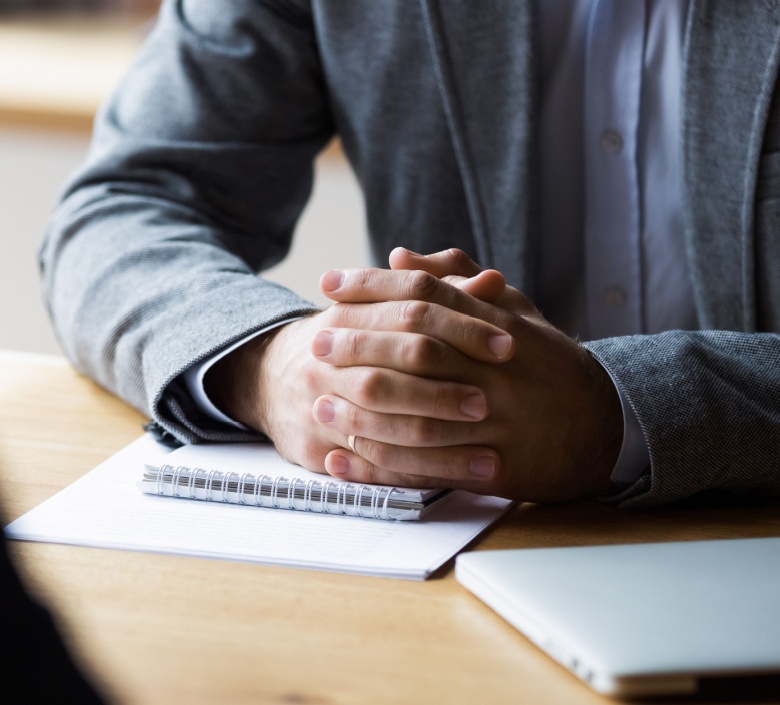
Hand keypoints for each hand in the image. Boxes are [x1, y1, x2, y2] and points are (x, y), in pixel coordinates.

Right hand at [206, 278, 516, 476]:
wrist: (270, 377)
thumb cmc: (347, 341)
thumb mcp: (383, 310)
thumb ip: (441, 294)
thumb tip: (493, 281)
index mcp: (349, 313)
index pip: (411, 310)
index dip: (463, 325)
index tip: (508, 343)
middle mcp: (328, 357)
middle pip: (390, 370)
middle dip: (445, 388)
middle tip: (492, 400)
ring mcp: (319, 403)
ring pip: (381, 424)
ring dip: (438, 441)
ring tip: (489, 453)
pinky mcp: (317, 447)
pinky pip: (373, 464)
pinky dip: (419, 473)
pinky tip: (459, 478)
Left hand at [310, 248, 622, 501]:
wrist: (606, 428)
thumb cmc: (547, 365)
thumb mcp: (514, 312)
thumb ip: (457, 283)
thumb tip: (399, 257)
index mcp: (499, 326)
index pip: (427, 297)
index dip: (374, 287)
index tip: (330, 282)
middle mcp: (497, 371)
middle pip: (417, 351)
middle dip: (360, 346)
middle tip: (317, 341)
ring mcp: (496, 422)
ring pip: (419, 414)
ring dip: (362, 412)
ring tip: (319, 405)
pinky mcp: (493, 468)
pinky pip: (428, 467)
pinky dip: (380, 466)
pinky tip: (342, 460)